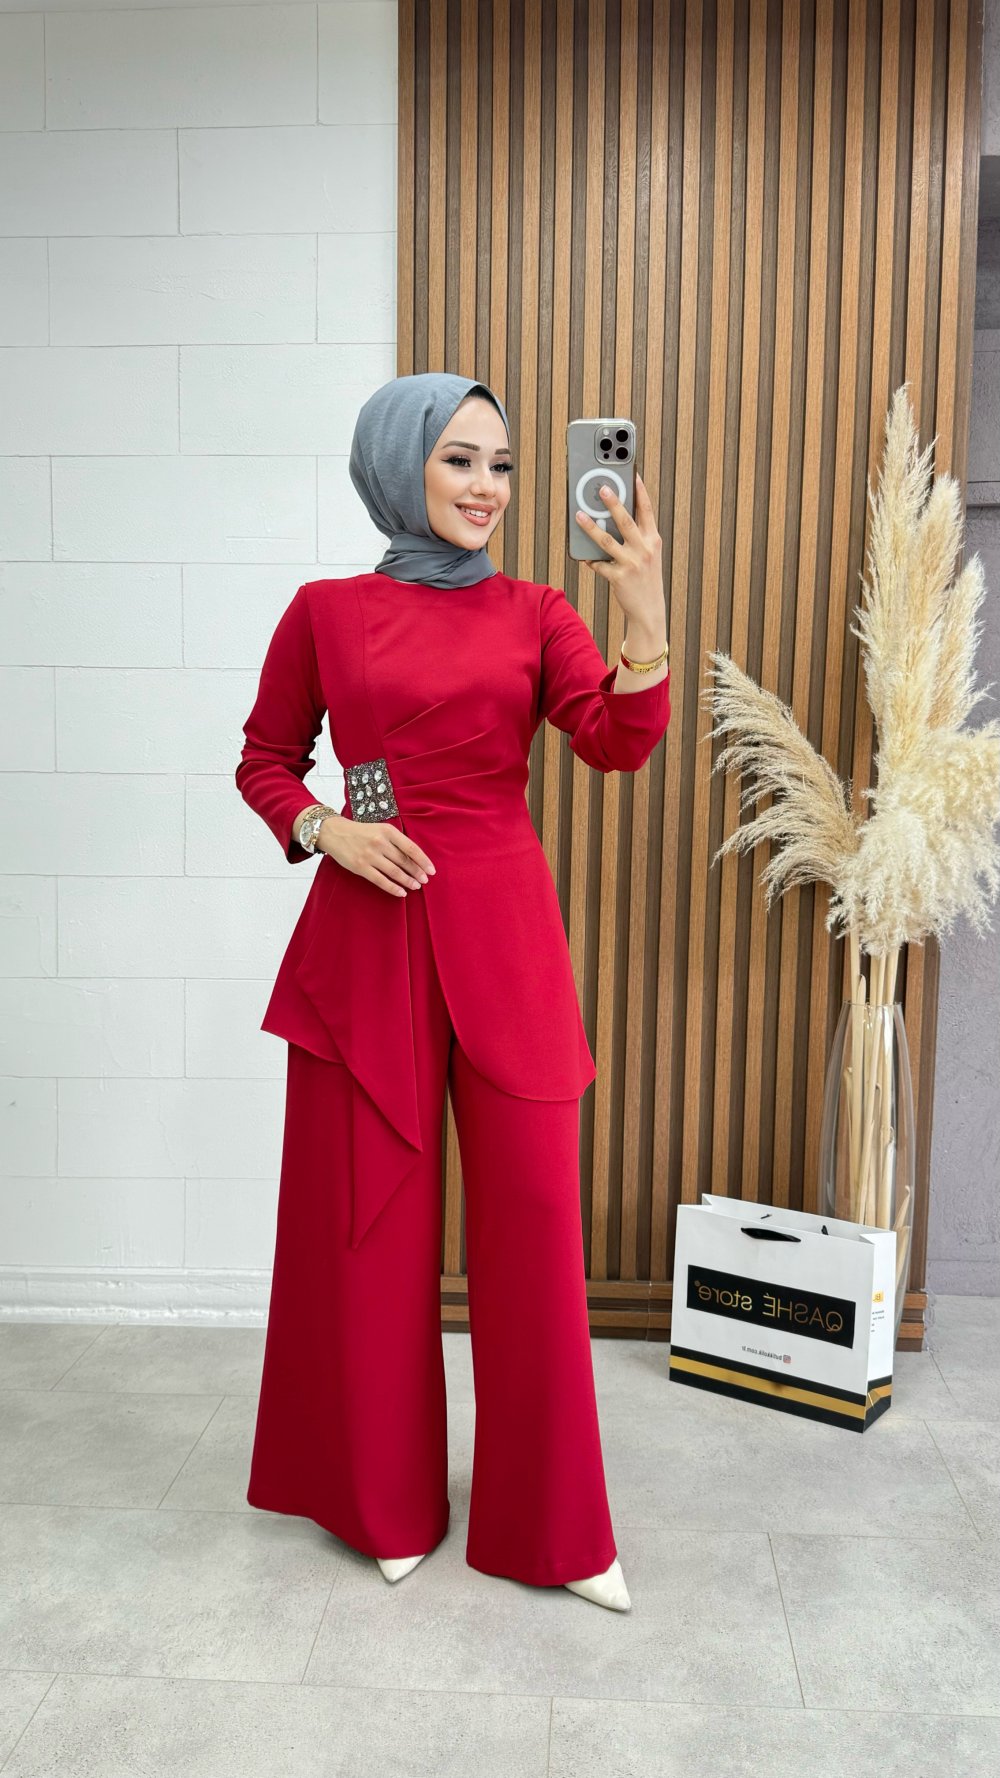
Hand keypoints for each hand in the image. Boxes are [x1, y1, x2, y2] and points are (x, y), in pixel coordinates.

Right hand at [319, 815, 435, 896]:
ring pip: (394, 872)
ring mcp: (370, 856)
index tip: (431, 870)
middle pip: (404, 861)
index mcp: (388, 831)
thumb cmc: (361, 832)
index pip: (411, 848)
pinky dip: (393, 888)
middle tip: (425, 880)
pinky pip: (381, 880)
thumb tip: (414, 858)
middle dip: (417, 872)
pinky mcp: (361, 867)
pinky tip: (402, 892)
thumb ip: (395, 841)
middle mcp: (380, 843)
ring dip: (408, 881)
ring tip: (416, 886)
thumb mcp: (380, 829)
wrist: (335, 833)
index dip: (423, 861)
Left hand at [574, 472, 663, 626]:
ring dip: (590, 527)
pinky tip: (584, 556)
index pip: (647, 511)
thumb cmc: (646, 579)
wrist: (649, 610)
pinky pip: (599, 564)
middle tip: (602, 488)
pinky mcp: (619, 577)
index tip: (633, 475)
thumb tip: (612, 520)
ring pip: (607, 540)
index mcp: (653, 540)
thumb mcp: (648, 556)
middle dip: (613, 503)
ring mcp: (632, 563)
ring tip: (579, 515)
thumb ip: (636, 538)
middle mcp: (644, 549)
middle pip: (626, 521)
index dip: (640, 492)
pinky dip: (591, 559)